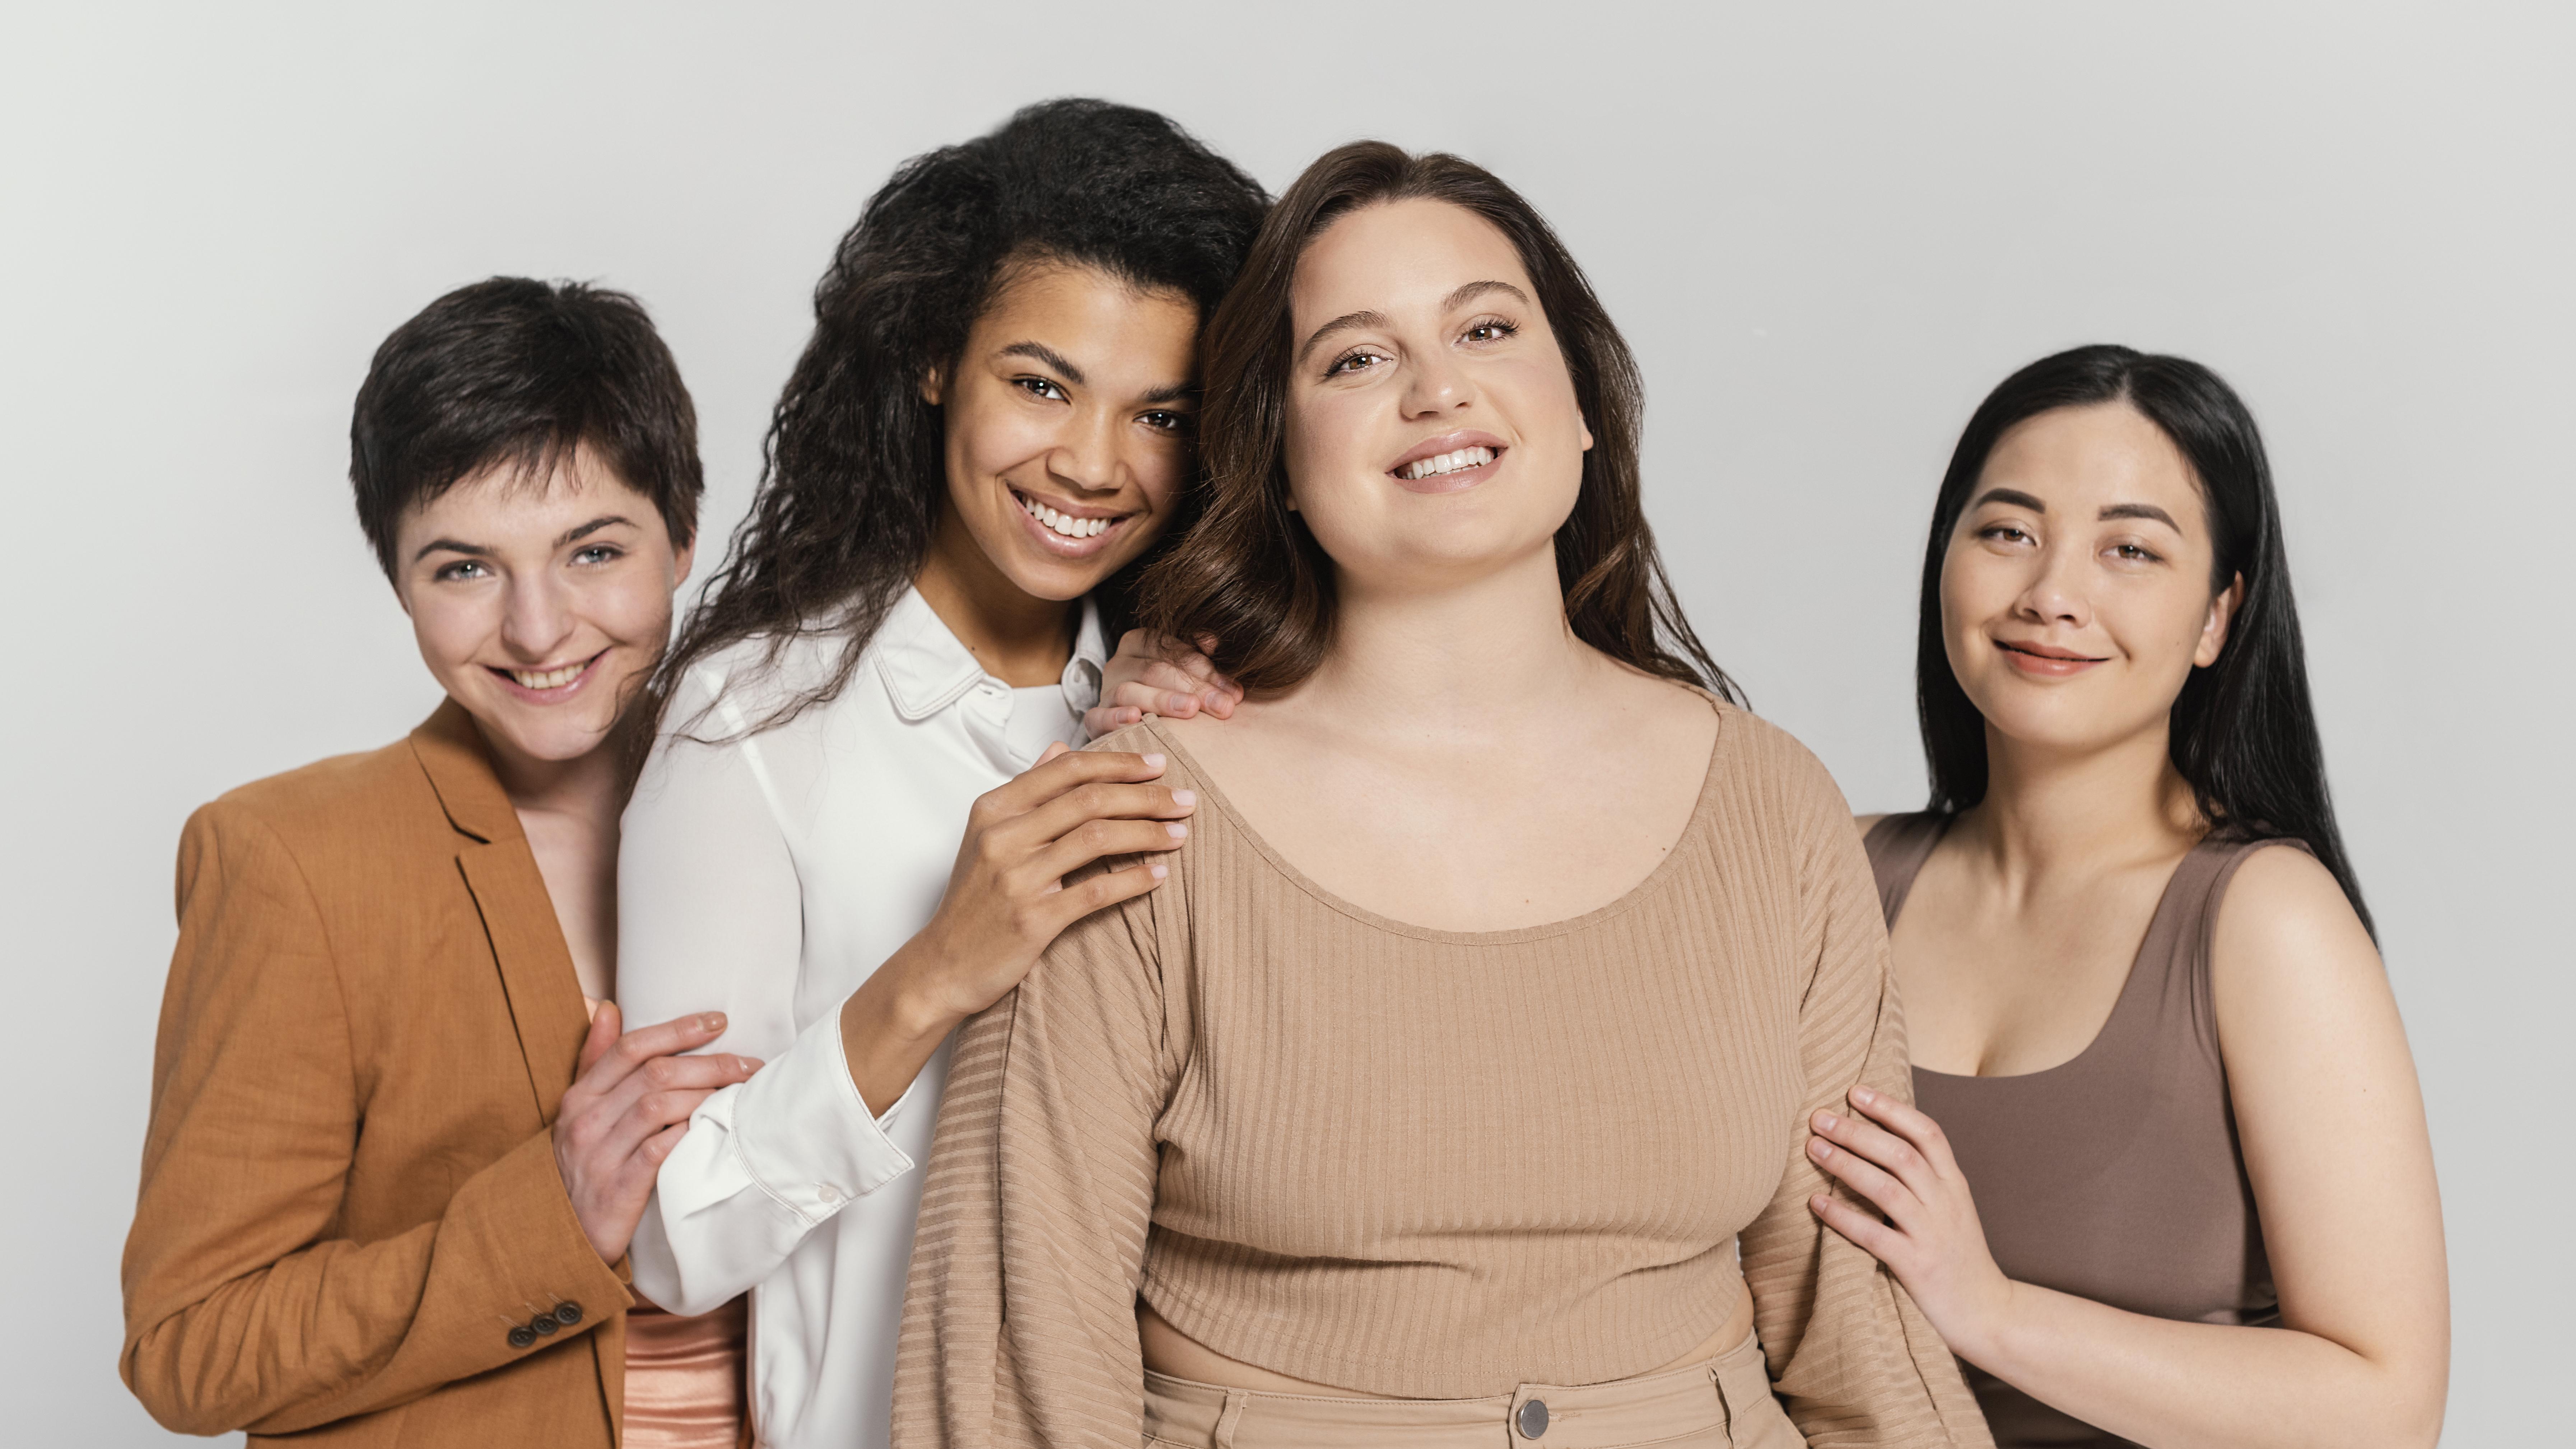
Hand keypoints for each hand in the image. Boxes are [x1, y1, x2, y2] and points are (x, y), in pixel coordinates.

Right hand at [551, 1003, 760, 1262]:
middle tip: (748, 1065)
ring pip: (659, 1106)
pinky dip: (688, 1133)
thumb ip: (596, 1060)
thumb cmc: (584, 1165)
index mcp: (579, 1097)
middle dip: (709, 1063)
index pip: (631, 1048)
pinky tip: (714, 1127)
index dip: (678, 1029)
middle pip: (655, 1073)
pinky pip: (658, 1150)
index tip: (718, 1021)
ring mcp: (599, 1156)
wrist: (562, 1235)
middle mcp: (585, 1121)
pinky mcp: (617, 1190)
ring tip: (739, 1094)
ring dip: (706, 1095)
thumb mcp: (581, 1111)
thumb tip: (608, 1007)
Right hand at [840, 741, 1195, 1111]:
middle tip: (1185, 800)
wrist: (943, 965)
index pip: (1067, 770)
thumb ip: (1027, 789)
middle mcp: (1003, 837)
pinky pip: (1096, 891)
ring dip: (1148, 832)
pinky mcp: (1034, 918)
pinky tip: (1160, 874)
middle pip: (1089, 800)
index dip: (1118, 763)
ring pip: (1097, 838)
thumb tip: (1059, 748)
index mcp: (994, 809)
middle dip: (1146, 796)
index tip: (1158, 765)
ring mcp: (1017, 877)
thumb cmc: (972, 899)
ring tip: (1181, 833)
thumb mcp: (987, 834)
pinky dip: (1134, 880)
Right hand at [1082, 629, 1240, 737]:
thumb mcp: (1187, 672)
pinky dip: (1115, 718)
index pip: (1173, 651)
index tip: (1234, 692)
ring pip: (1130, 691)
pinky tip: (1135, 719)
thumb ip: (1200, 657)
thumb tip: (1213, 640)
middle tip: (1223, 706)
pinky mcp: (1094, 720)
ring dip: (1163, 701)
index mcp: (1139, 643)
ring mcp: (1105, 691)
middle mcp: (1119, 664)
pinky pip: (1098, 717)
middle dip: (1194, 688)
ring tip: (1191, 710)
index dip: (1206, 669)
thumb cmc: (1172, 695)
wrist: (1139, 724)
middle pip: (1155, 670)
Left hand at [1804, 1083, 2016, 1359]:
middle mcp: (1946, 1203)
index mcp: (1954, 1184)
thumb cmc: (1958, 1256)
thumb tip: (1875, 1141)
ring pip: (1887, 1188)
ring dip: (1846, 1164)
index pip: (1927, 1133)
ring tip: (1813, 1148)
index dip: (1891, 1109)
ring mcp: (1933, 1235)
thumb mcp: (1951, 1209)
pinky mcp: (1917, 1266)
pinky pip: (1874, 1236)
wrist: (1989, 1313)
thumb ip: (1924, 1178)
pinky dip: (1843, 1216)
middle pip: (1900, 1154)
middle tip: (1819, 1117)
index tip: (1856, 1091)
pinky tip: (1817, 1203)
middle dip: (1857, 1131)